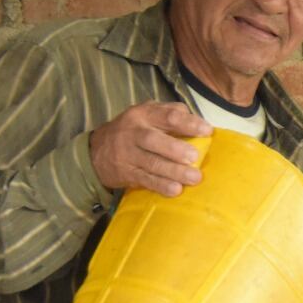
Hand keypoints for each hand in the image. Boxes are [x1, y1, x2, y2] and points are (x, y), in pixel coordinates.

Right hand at [89, 102, 212, 197]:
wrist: (96, 151)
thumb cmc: (133, 130)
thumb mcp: (147, 113)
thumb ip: (170, 112)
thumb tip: (196, 119)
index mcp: (143, 114)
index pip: (167, 116)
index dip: (188, 123)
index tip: (207, 131)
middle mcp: (133, 132)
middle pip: (153, 140)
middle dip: (175, 149)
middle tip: (194, 157)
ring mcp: (128, 154)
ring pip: (151, 162)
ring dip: (174, 171)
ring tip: (194, 178)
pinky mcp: (126, 173)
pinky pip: (144, 179)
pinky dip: (161, 185)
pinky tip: (175, 190)